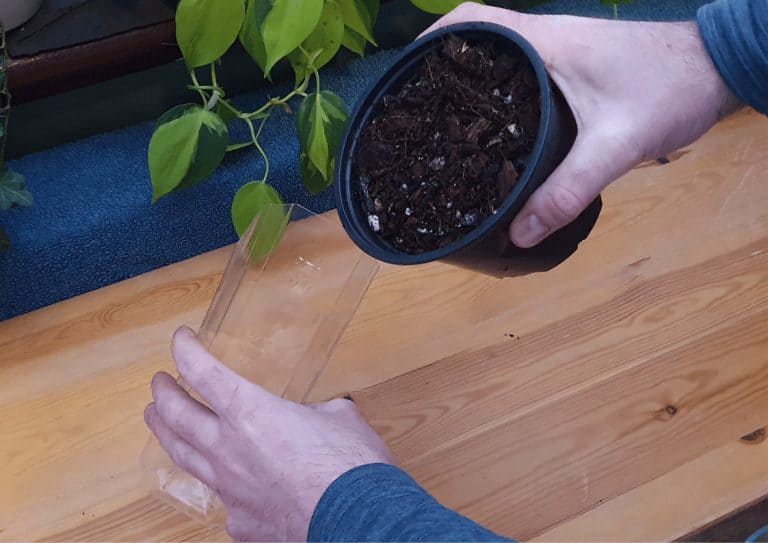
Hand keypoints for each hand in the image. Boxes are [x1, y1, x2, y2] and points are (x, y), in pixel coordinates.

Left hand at [144, 327, 393, 541]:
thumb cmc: (350, 465)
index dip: (185, 351)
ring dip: (166, 434)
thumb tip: (323, 414)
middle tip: (158, 384)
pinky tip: (224, 482)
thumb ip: (320, 411)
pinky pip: (221, 498)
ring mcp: (229, 489)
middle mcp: (228, 449)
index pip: (202, 372)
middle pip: (176, 416)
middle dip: (163, 394)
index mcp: (250, 412)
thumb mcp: (340, 417)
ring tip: (156, 421)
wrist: (355, 521)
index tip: (179, 339)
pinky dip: (219, 483)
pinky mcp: (241, 520)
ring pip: (183, 457)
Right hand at [425, 5, 740, 246]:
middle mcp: (545, 36)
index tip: (406, 76)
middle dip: (440, 68)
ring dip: (469, 80)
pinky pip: (520, 69)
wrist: (718, 68)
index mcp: (544, 41)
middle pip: (475, 37)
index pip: (471, 20)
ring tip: (445, 124)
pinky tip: (496, 129)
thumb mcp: (617, 144)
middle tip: (418, 112)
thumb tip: (520, 234)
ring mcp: (559, 47)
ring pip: (497, 55)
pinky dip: (499, 90)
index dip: (432, 41)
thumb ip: (569, 190)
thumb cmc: (671, 90)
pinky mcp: (573, 63)